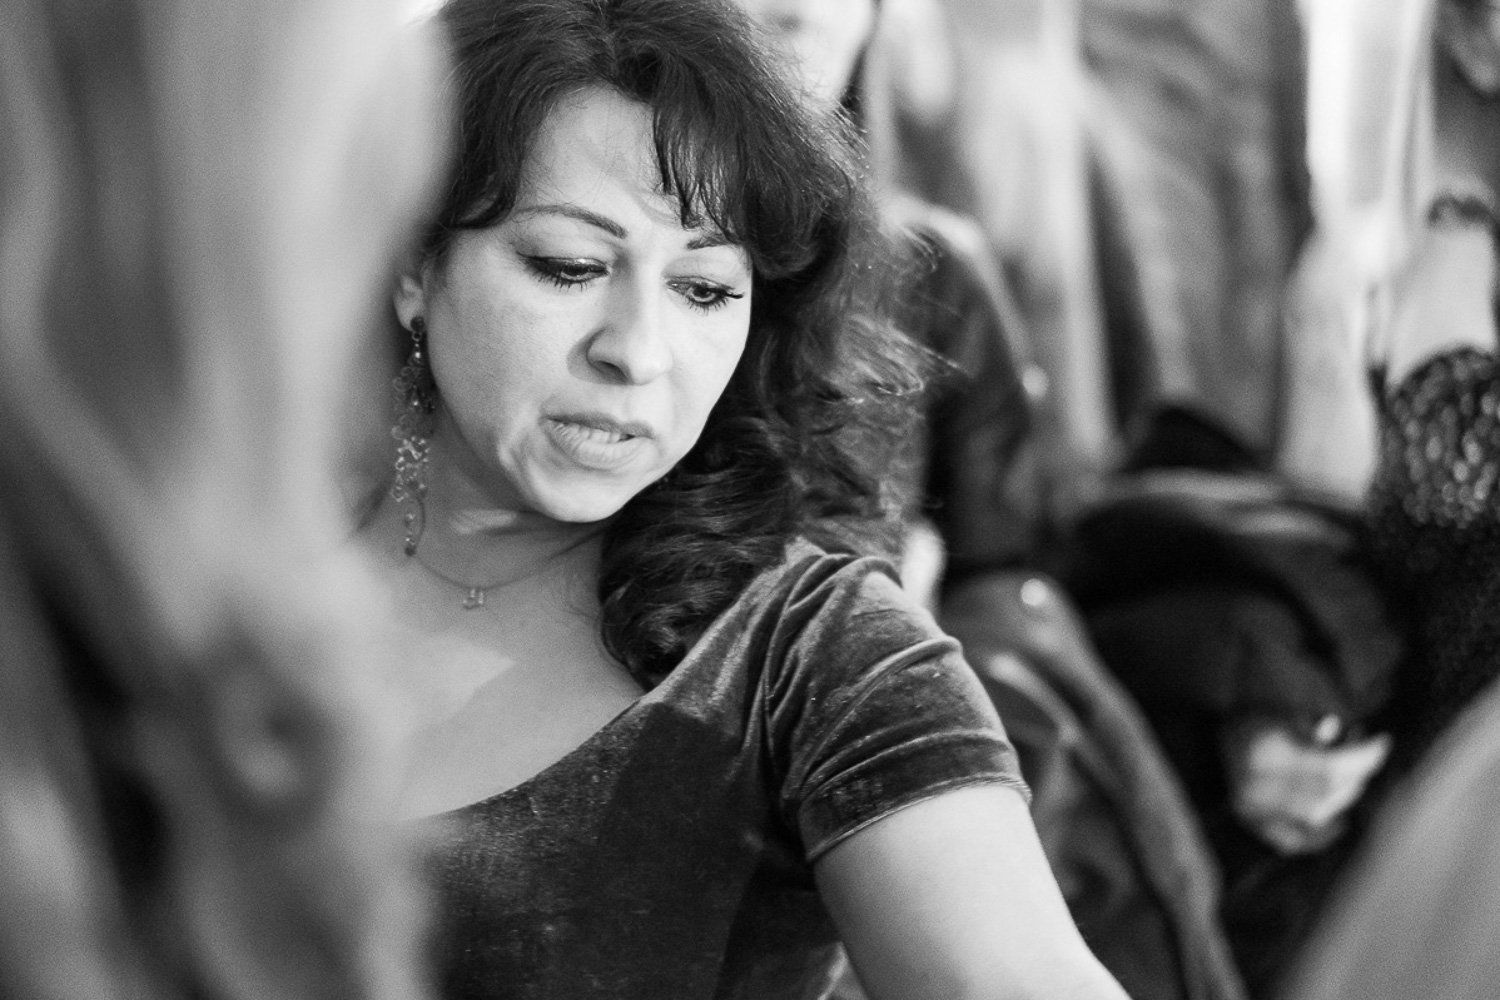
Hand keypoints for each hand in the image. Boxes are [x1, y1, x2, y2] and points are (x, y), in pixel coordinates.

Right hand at [1223, 720, 1390, 855]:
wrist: (1202, 742)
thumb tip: (1350, 733)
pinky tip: (1339, 825)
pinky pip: (1293, 841)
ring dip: (1341, 798)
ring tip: (1352, 781)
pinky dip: (1320, 837)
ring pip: (1314, 815)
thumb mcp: (1282, 715)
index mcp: (1263, 752)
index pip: (1328, 766)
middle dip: (1355, 773)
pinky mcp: (1251, 824)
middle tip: (1368, 757)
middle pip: (1325, 791)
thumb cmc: (1247, 720)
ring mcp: (1252, 810)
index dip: (1362, 756)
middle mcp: (1256, 785)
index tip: (1382, 742)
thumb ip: (1314, 728)